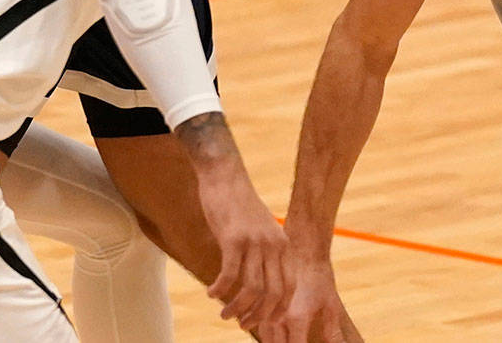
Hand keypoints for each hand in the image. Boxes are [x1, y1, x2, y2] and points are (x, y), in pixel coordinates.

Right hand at [196, 164, 293, 330]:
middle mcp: (274, 245)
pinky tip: (211, 293)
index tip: (263, 322)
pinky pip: (230, 274)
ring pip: (252, 288)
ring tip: (224, 314)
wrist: (226, 178)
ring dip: (237, 308)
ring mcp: (255, 242)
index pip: (289, 287)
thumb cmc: (239, 208)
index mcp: (283, 245)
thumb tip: (258, 287)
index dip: (278, 309)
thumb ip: (263, 255)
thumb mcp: (260, 232)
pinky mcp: (234, 238)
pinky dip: (220, 289)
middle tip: (242, 323)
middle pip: (273, 293)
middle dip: (258, 315)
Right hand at [266, 256, 357, 342]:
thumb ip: (332, 330)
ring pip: (266, 341)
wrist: (303, 249)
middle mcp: (278, 318)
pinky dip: (267, 336)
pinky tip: (278, 335)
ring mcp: (266, 312)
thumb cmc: (320, 277)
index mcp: (297, 319)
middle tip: (300, 338)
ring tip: (290, 337)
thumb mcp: (330, 303)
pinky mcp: (261, 305)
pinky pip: (259, 328)